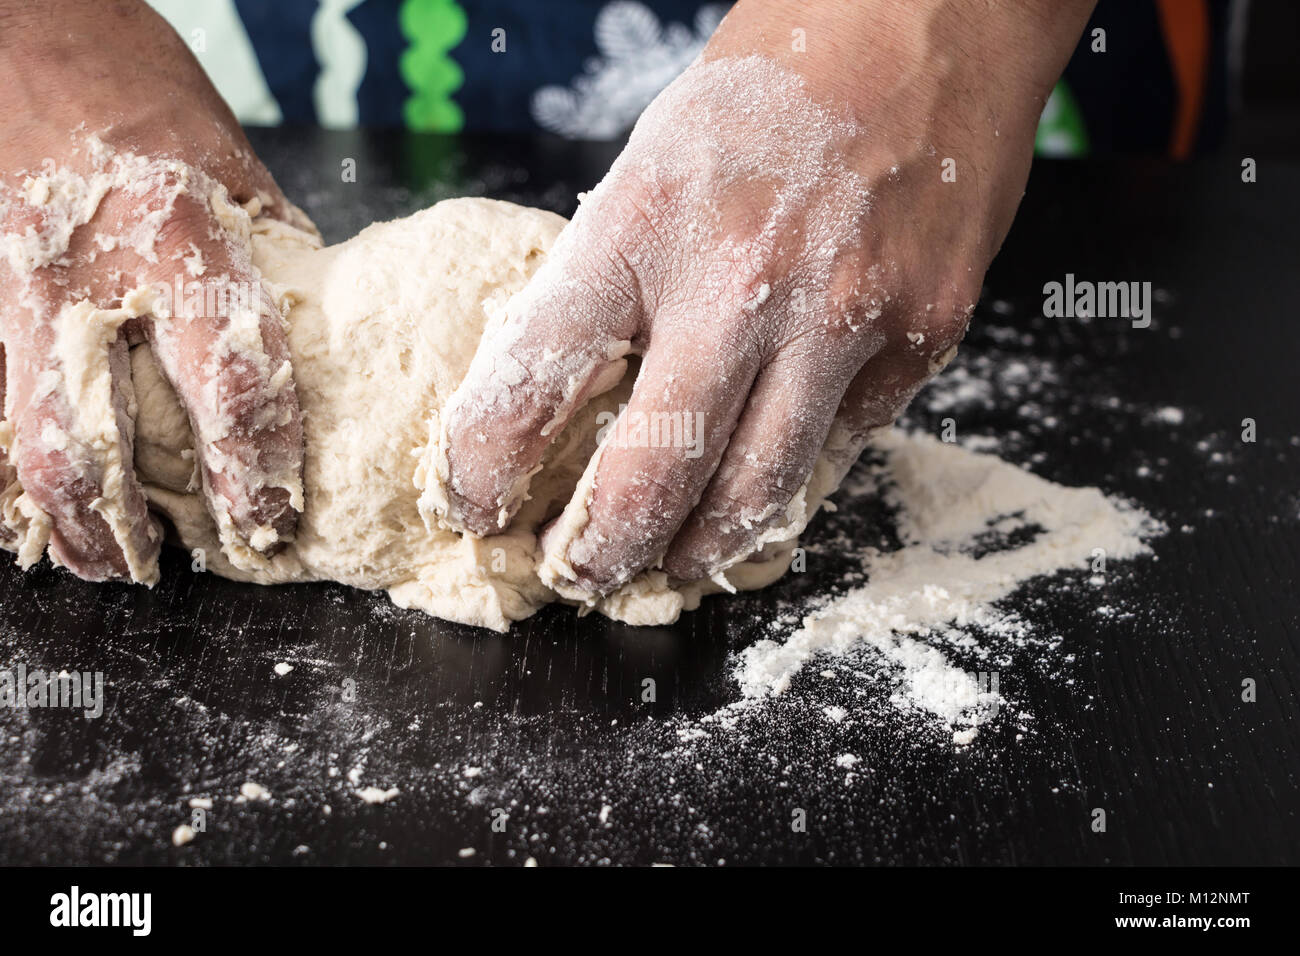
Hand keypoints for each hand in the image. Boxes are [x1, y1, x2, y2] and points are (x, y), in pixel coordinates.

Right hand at [0, 0, 307, 581]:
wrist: (13, 24)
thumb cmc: (135, 90)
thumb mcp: (229, 166)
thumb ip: (265, 261)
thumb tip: (316, 350)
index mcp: (174, 234)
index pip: (231, 383)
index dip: (254, 468)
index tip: (274, 518)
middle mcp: (80, 274)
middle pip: (94, 445)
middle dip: (135, 528)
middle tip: (179, 565)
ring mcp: (6, 291)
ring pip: (20, 444)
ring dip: (65, 519)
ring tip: (108, 558)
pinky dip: (14, 471)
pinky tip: (40, 506)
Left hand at [433, 0, 1093, 593]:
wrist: (936, 17)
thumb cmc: (778, 82)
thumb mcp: (660, 157)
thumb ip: (622, 276)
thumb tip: (579, 396)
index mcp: (647, 216)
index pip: (536, 373)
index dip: (489, 461)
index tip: (475, 501)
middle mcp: (742, 277)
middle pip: (652, 470)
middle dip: (601, 549)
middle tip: (578, 576)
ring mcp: (843, 314)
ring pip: (756, 492)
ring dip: (699, 550)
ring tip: (670, 568)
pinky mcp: (921, 336)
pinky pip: (839, 451)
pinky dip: (788, 491)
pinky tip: (759, 502)